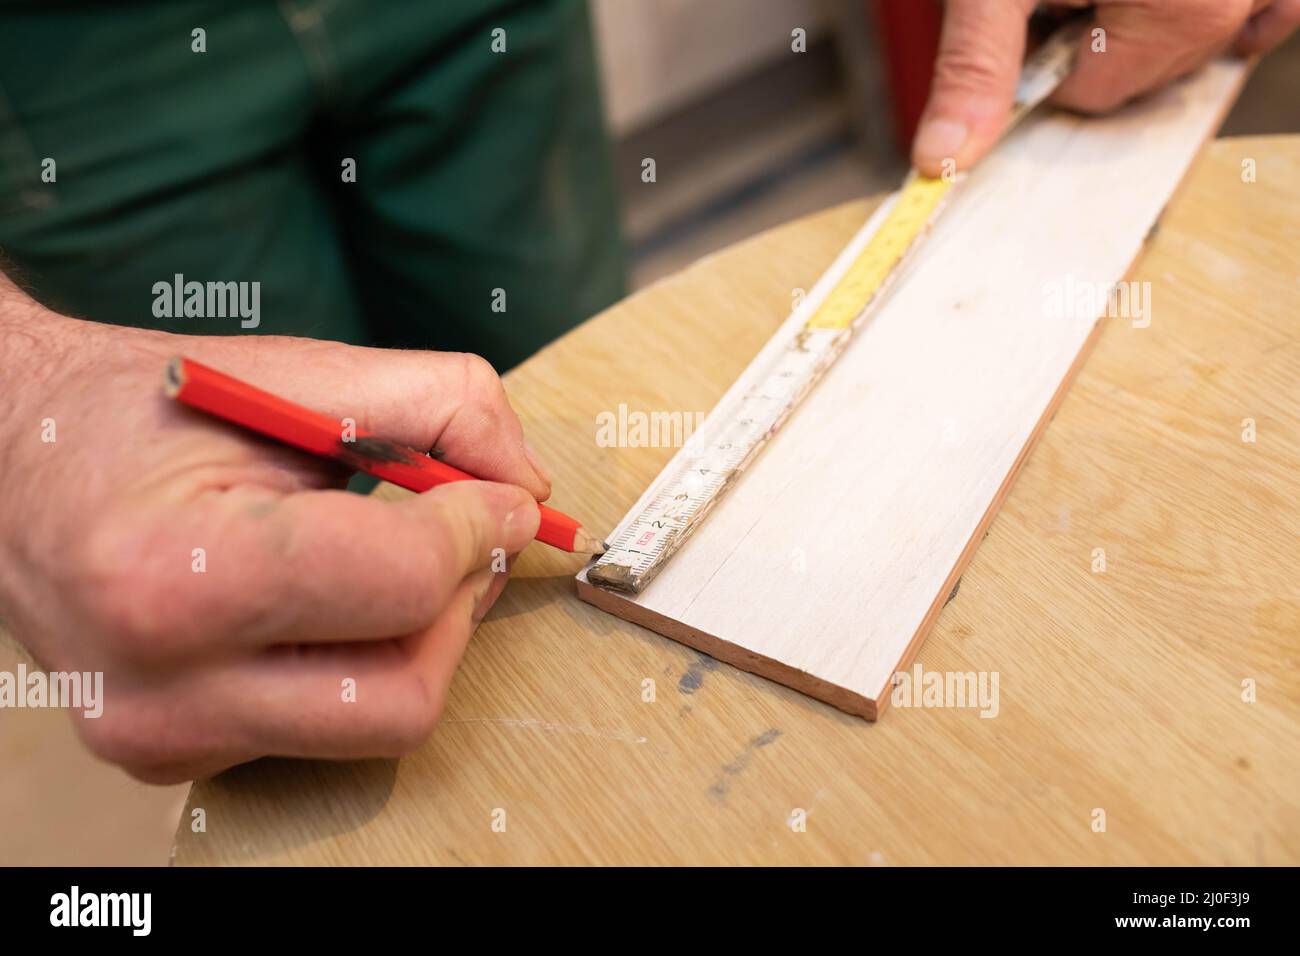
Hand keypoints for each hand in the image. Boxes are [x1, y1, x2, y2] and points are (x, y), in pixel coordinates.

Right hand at [0, 280, 550, 782]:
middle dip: (459, 605)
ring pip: (376, 721)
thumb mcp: (290, 375)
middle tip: (460, 538)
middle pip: (404, 693)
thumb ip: (439, 404)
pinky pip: (325, 727)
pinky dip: (360, 660)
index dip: (478, 530)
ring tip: (390, 559)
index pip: (397, 583)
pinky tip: (325, 598)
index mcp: (174, 573)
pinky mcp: (172, 758)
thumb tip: (528, 488)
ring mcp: (160, 738)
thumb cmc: (139, 411)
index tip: (505, 499)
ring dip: (419, 637)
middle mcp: (157, 686)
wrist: (12, 460)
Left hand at [913, 0, 1299, 176]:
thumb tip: (946, 155)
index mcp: (1179, 12)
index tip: (1033, 5)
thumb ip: (977, 65)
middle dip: (1099, 29)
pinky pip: (1262, 5)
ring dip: (1152, 10)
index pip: (1093, 93)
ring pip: (1200, 36)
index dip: (1046, 55)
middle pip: (1147, 70)